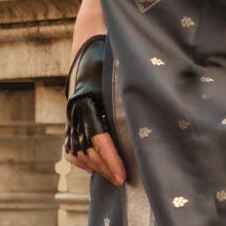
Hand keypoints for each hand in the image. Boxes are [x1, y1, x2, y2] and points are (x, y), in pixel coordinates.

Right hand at [65, 35, 126, 186]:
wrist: (90, 44)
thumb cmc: (112, 60)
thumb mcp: (123, 79)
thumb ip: (131, 101)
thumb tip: (154, 123)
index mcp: (87, 99)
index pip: (97, 139)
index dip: (110, 160)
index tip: (122, 177)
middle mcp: (75, 109)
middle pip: (87, 150)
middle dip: (105, 168)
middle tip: (122, 182)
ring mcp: (70, 114)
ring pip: (77, 150)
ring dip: (94, 166)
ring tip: (113, 177)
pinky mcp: (70, 117)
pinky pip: (70, 145)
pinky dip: (80, 159)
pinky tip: (93, 168)